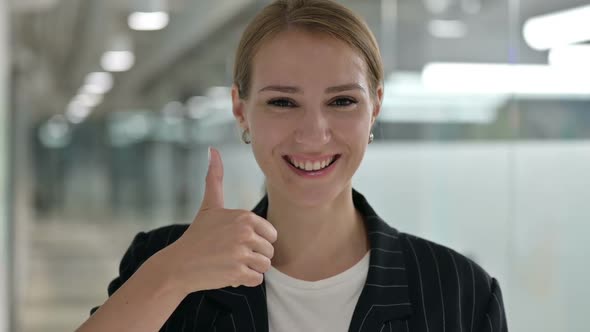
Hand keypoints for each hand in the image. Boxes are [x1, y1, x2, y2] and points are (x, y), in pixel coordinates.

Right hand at [161, 147, 276, 293]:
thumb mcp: (209, 205)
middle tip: (231, 254)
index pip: (272, 234)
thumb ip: (215, 178)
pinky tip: (228, 274)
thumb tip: (212, 150)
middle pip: (270, 251)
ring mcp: (241, 254)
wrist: (178, 264)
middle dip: (254, 256)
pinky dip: (245, 281)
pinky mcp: (237, 273)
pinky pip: (257, 280)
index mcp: (244, 217)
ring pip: (265, 266)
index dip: (257, 241)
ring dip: (250, 269)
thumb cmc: (197, 235)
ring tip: (231, 263)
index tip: (236, 241)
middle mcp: (245, 233)